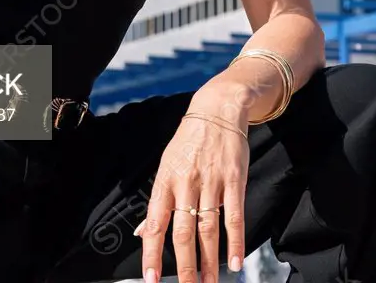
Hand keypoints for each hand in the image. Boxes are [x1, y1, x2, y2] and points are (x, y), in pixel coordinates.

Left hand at [133, 103, 249, 282]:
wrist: (217, 109)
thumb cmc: (188, 142)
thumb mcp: (166, 165)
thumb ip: (157, 201)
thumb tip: (140, 232)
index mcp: (165, 180)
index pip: (155, 221)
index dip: (151, 252)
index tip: (151, 279)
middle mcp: (186, 182)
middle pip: (183, 231)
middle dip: (184, 266)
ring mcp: (211, 181)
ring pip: (208, 229)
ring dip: (209, 261)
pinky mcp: (234, 180)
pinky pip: (235, 216)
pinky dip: (235, 241)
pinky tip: (234, 262)